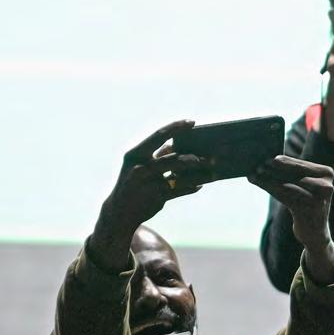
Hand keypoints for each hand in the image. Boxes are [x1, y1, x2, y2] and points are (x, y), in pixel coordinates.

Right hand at [90, 121, 209, 265]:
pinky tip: (199, 185)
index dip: (176, 127)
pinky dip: (191, 187)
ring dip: (199, 174)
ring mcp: (149, 183)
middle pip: (173, 158)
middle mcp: (141, 167)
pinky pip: (179, 190)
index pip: (158, 136)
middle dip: (193, 157)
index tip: (192, 122)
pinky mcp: (156, 198)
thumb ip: (157, 156)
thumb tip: (175, 146)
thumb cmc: (132, 184)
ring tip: (214, 173)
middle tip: (212, 155)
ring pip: (179, 175)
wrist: (120, 212)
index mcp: (135, 154)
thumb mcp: (139, 166)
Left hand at [248, 156, 333, 268]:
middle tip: (257, 165)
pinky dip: (271, 190)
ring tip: (254, 175)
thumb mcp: (303, 185)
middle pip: (294, 174)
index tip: (267, 158)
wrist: (315, 231)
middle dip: (274, 170)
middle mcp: (327, 186)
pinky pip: (286, 198)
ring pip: (288, 186)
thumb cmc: (306, 203)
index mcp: (327, 173)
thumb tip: (267, 159)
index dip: (283, 162)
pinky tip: (259, 184)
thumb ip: (291, 172)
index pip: (301, 165)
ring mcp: (319, 200)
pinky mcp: (309, 211)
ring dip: (269, 180)